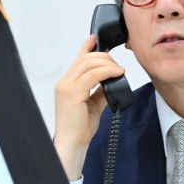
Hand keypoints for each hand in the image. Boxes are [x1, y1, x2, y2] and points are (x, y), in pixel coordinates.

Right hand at [53, 35, 124, 179]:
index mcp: (66, 84)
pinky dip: (106, 72)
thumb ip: (100, 91)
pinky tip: (116, 74)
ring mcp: (66, 87)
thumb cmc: (80, 128)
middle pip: (85, 59)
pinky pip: (91, 75)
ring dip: (107, 64)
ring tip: (119, 70)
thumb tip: (112, 80)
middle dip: (104, 57)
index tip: (96, 39)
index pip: (77, 60)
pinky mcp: (72, 93)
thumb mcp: (93, 105)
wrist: (72, 143)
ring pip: (88, 64)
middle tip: (118, 65)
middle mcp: (64, 83)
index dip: (87, 47)